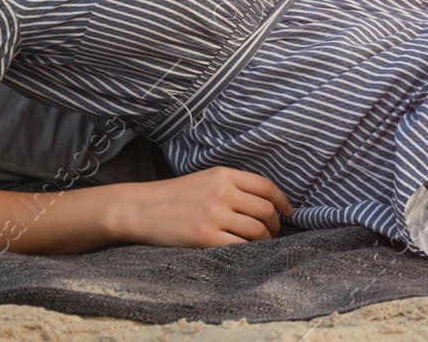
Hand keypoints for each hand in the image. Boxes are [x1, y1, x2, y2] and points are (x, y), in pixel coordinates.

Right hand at [107, 166, 293, 247]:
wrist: (140, 209)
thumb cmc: (173, 197)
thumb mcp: (204, 179)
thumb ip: (231, 185)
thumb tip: (264, 202)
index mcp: (223, 174)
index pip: (265, 186)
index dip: (282, 201)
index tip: (288, 212)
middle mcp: (222, 192)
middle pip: (265, 210)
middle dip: (275, 225)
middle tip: (273, 233)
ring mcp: (214, 215)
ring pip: (256, 230)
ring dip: (265, 240)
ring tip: (261, 245)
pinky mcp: (205, 238)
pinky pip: (239, 246)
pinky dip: (249, 251)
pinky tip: (247, 253)